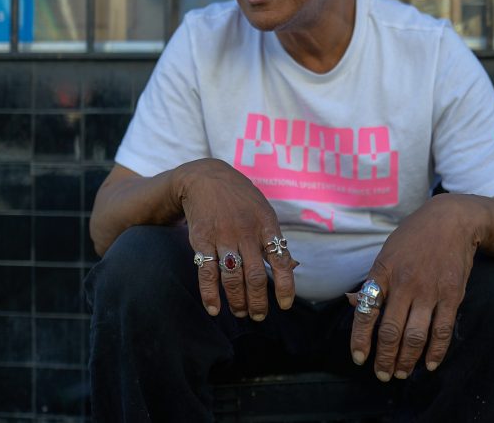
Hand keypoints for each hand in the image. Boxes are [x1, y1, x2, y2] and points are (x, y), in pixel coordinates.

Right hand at [177, 158, 295, 319]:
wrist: (206, 178)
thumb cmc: (241, 199)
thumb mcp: (264, 212)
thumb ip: (275, 240)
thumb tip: (291, 267)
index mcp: (266, 225)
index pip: (280, 261)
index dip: (284, 286)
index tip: (284, 305)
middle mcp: (246, 231)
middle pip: (255, 275)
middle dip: (258, 301)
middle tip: (259, 316)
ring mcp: (223, 236)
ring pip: (232, 277)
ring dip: (237, 301)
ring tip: (241, 313)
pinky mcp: (202, 240)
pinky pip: (206, 272)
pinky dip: (210, 294)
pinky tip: (214, 309)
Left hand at [349, 193, 485, 379]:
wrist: (451, 220)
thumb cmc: (413, 237)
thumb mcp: (386, 252)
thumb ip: (373, 280)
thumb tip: (353, 303)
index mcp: (383, 271)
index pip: (366, 312)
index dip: (360, 339)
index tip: (359, 358)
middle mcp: (404, 283)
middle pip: (391, 331)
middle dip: (385, 358)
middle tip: (382, 374)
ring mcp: (429, 290)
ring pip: (415, 336)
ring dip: (407, 360)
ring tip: (402, 373)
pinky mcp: (452, 295)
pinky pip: (442, 330)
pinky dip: (436, 352)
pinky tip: (430, 364)